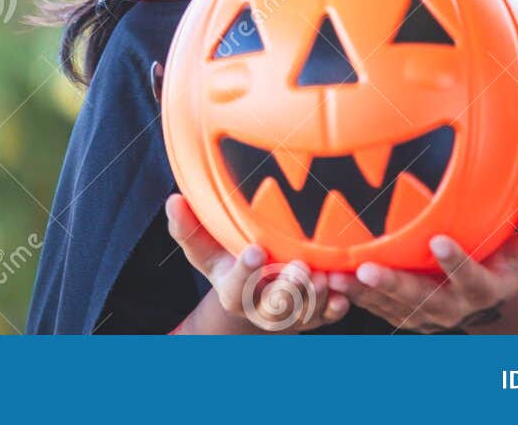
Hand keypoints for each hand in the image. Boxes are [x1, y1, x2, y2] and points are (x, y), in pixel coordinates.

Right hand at [165, 193, 348, 332]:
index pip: (235, 287)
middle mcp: (260, 309)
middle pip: (272, 310)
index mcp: (233, 291)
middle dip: (287, 291)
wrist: (255, 291)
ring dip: (315, 297)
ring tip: (324, 276)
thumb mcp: (205, 248)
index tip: (256, 250)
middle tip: (298, 268)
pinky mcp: (314, 316)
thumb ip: (188, 228)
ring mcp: (289, 316)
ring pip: (303, 314)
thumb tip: (173, 201)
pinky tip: (344, 292)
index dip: (245, 272)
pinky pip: (327, 316)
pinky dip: (336, 306)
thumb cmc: (228, 259)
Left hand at [328, 197, 517, 332]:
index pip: (472, 279)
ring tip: (336, 276)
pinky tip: (327, 278)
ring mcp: (426, 315)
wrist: (490, 300)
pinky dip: (352, 295)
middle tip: (367, 268)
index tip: (438, 240)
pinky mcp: (403, 315)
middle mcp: (453, 306)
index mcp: (483, 287)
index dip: (456, 263)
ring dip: (363, 292)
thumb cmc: (507, 262)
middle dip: (394, 285)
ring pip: (391, 307)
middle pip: (422, 300)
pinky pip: (376, 308)